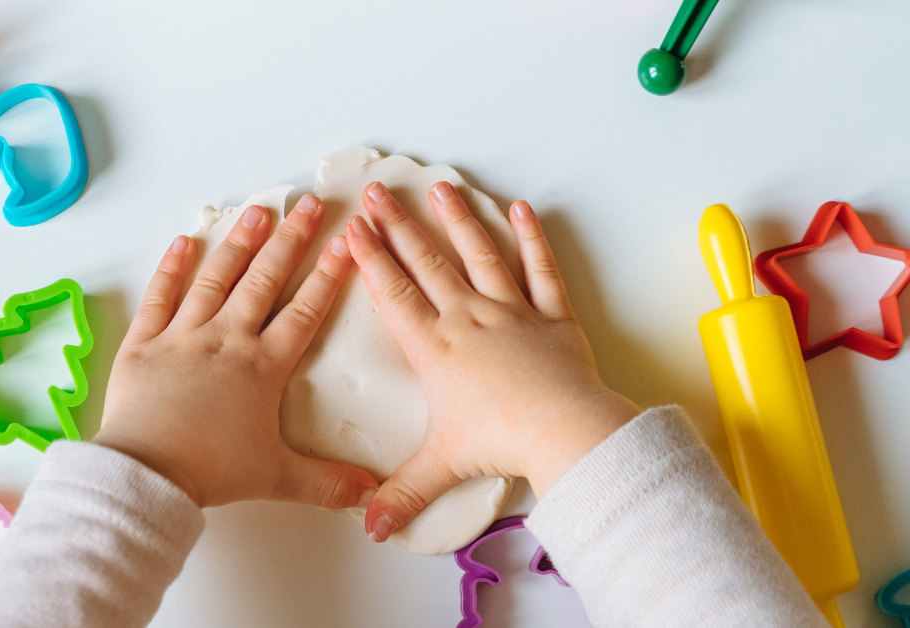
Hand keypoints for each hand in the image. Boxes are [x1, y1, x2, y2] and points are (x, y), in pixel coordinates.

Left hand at [94, 195, 379, 509]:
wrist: (149, 472)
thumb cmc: (210, 472)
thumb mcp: (277, 478)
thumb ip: (327, 483)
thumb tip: (370, 494)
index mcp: (263, 366)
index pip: (305, 311)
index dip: (329, 276)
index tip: (346, 243)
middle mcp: (227, 340)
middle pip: (265, 281)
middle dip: (291, 240)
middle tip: (309, 206)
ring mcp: (183, 336)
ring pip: (217, 279)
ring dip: (239, 243)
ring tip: (257, 211)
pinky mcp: (144, 343)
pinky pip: (159, 297)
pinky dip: (171, 268)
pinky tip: (184, 242)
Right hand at [345, 181, 640, 542]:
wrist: (562, 431)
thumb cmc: (502, 442)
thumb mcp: (441, 465)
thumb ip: (402, 491)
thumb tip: (372, 526)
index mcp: (435, 348)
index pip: (393, 294)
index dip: (371, 259)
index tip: (354, 229)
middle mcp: (467, 319)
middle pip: (427, 263)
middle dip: (399, 225)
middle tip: (380, 192)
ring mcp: (510, 311)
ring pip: (478, 254)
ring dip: (457, 220)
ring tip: (441, 188)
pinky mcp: (550, 315)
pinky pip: (539, 269)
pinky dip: (531, 239)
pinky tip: (521, 211)